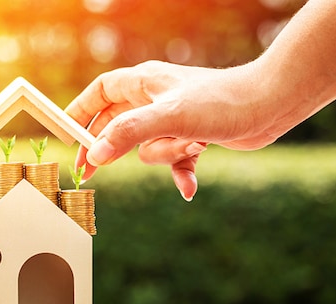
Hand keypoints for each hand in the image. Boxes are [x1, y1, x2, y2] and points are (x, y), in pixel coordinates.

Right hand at [66, 60, 276, 199]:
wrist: (269, 105)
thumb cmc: (220, 101)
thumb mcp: (168, 116)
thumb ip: (128, 133)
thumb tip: (96, 154)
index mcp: (144, 84)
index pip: (100, 94)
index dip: (80, 112)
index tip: (66, 135)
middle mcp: (155, 100)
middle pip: (116, 125)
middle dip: (109, 148)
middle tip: (89, 171)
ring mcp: (172, 120)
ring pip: (148, 149)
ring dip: (168, 155)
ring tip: (193, 143)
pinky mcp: (190, 137)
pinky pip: (175, 162)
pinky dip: (182, 173)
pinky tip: (189, 188)